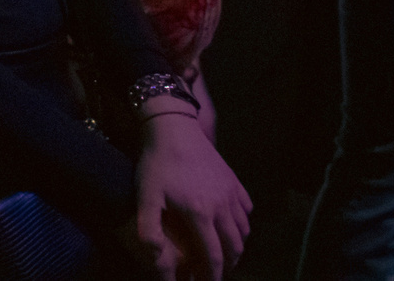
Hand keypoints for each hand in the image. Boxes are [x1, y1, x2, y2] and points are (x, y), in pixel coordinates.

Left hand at [129, 104, 251, 279]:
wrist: (174, 127)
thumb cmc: (157, 162)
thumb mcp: (146, 195)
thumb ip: (148, 228)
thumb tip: (155, 257)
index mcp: (201, 214)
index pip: (214, 255)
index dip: (213, 274)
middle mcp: (222, 206)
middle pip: (235, 246)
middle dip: (229, 264)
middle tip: (218, 272)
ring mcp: (231, 192)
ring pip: (244, 229)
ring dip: (238, 245)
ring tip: (226, 253)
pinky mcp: (234, 180)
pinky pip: (247, 208)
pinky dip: (243, 222)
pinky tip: (233, 224)